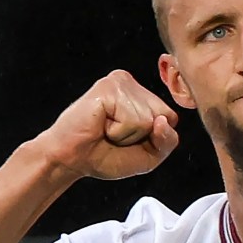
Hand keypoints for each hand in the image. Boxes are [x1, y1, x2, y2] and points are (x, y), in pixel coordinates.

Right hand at [36, 69, 179, 180]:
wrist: (71, 160)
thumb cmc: (104, 155)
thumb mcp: (149, 155)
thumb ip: (167, 142)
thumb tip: (163, 121)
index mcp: (142, 95)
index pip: (172, 118)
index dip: (153, 139)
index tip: (127, 140)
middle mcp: (132, 84)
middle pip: (165, 116)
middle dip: (142, 137)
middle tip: (114, 136)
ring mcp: (121, 82)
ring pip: (149, 119)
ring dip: (127, 135)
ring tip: (106, 131)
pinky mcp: (109, 87)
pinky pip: (132, 119)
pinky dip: (118, 132)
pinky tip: (101, 125)